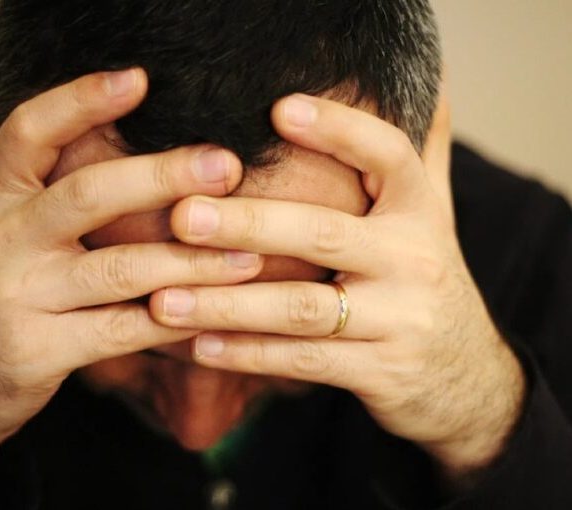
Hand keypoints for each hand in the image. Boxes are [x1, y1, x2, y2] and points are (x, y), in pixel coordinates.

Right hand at [0, 62, 258, 507]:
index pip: (30, 132)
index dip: (80, 101)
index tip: (140, 80)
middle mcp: (2, 241)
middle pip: (86, 194)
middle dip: (161, 177)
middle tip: (226, 165)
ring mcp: (21, 298)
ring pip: (117, 270)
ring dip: (190, 261)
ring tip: (249, 253)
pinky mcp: (40, 353)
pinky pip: (121, 333)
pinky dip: (173, 322)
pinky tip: (217, 313)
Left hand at [150, 91, 524, 477]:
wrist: (467, 376)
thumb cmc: (424, 279)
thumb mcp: (436, 215)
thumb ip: (423, 154)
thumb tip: (429, 83)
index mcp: (420, 211)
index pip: (388, 154)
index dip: (338, 129)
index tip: (277, 109)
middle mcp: (414, 259)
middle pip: (323, 232)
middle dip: (248, 224)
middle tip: (182, 216)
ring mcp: (400, 320)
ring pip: (301, 307)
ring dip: (228, 304)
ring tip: (164, 300)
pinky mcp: (381, 372)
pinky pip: (303, 361)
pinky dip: (248, 355)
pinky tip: (199, 347)